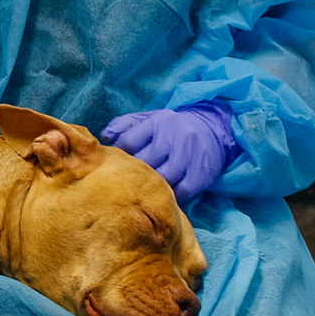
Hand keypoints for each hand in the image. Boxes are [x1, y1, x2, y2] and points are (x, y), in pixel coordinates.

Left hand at [99, 102, 238, 202]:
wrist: (210, 128)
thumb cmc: (170, 127)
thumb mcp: (148, 119)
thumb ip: (123, 125)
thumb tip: (104, 137)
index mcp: (156, 123)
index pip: (128, 142)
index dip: (119, 156)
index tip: (115, 164)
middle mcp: (172, 137)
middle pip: (145, 162)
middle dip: (133, 173)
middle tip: (126, 182)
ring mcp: (188, 155)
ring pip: (163, 177)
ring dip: (151, 186)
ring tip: (143, 190)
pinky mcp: (201, 172)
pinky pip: (182, 190)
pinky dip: (171, 195)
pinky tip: (163, 194)